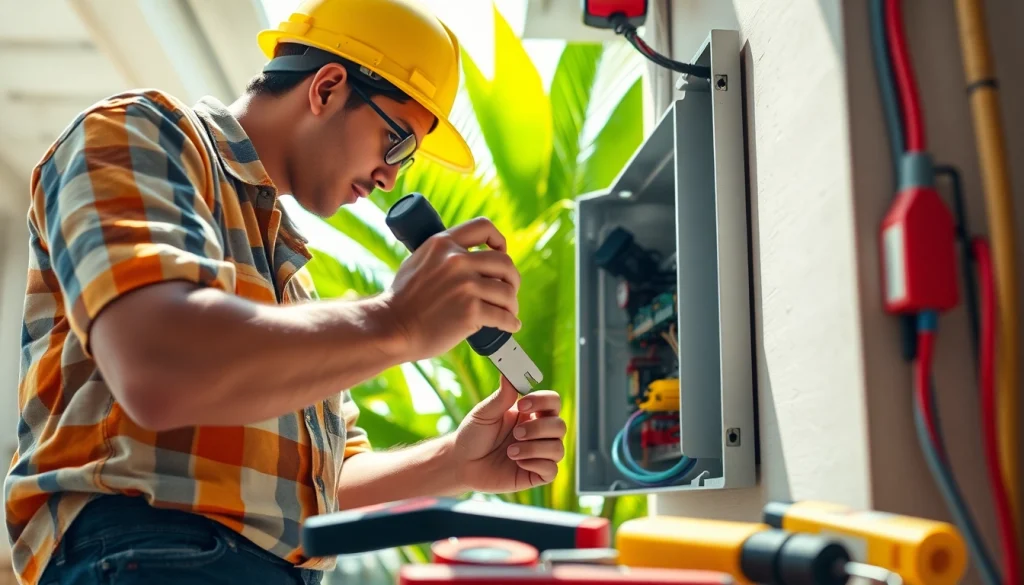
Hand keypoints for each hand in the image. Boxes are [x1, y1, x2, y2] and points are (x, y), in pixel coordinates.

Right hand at [383, 217, 521, 361]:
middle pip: (504, 263)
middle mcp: (457, 260)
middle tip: (509, 291)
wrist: (391, 327)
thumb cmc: (403, 300)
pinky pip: (503, 316)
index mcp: (444, 243)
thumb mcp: (419, 261)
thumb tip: (469, 257)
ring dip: (512, 304)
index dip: (499, 241)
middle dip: (512, 279)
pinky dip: (511, 323)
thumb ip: (442, 255)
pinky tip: (511, 325)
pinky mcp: (471, 311)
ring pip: (507, 291)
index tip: (502, 253)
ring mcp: (465, 286)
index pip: (484, 227)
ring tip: (509, 312)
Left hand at [450, 376, 566, 492]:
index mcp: (530, 414)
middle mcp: (539, 433)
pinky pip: (551, 470)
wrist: (461, 463)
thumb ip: (502, 396)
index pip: (553, 402)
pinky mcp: (535, 474)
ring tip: (510, 451)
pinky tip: (518, 462)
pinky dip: (536, 464)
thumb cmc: (473, 435)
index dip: (543, 401)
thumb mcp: (485, 413)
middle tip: (516, 433)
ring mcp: (539, 454)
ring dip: (535, 449)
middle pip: (560, 426)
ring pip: (558, 449)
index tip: (521, 405)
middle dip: (538, 429)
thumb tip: (510, 373)